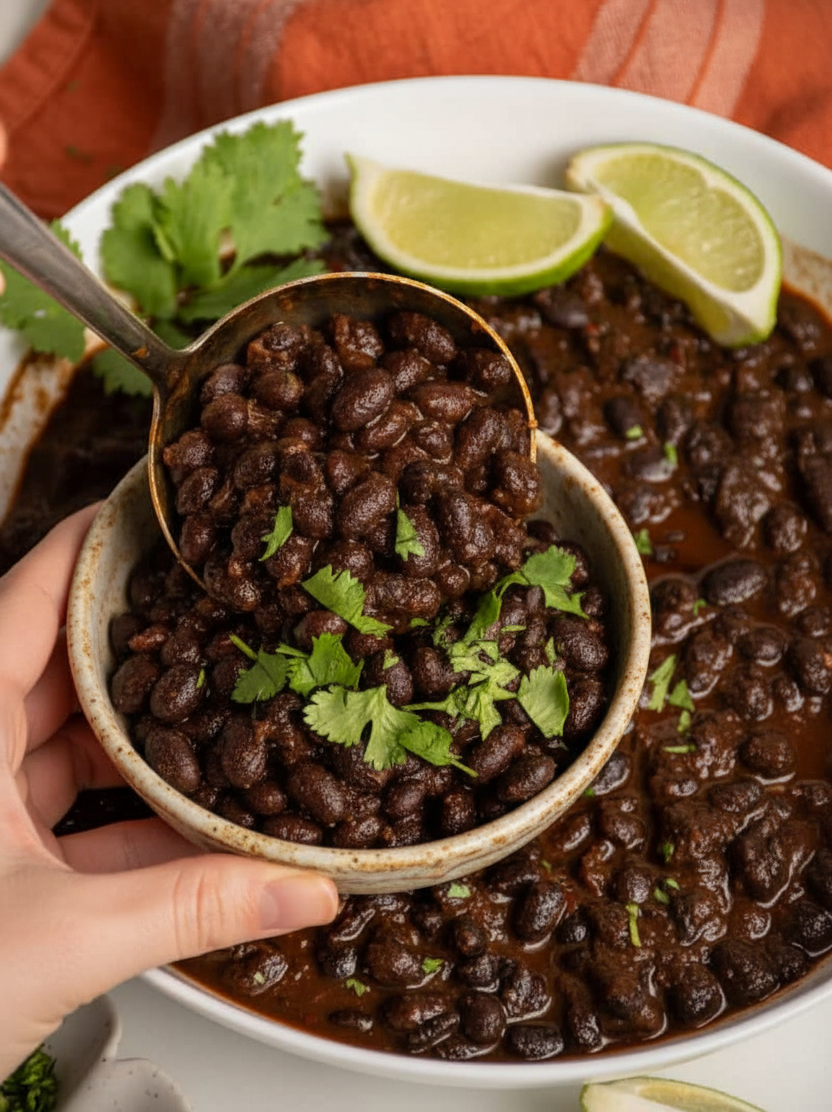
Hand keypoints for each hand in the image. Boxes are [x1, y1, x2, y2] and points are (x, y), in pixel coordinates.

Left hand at [0, 507, 337, 1078]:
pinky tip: (197, 828)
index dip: (88, 547)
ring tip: (224, 712)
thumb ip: (192, 907)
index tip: (152, 512)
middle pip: (63, 668)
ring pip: (75, 748)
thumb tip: (305, 888)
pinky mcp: (1, 863)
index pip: (27, 598)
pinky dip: (136, 820)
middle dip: (145, 648)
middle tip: (217, 614)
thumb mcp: (63, 935)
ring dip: (147, 744)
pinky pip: (77, 817)